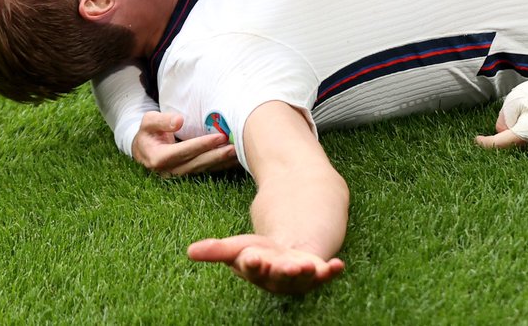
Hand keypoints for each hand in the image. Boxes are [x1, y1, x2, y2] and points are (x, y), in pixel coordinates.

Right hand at [131, 111, 237, 176]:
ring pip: (203, 169)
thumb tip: (179, 120)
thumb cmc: (148, 133)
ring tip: (239, 152)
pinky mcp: (187, 176)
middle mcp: (168, 171)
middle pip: (196, 163)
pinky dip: (220, 166)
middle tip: (235, 146)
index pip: (184, 151)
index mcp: (158, 158)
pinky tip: (234, 160)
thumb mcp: (148, 123)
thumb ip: (161, 121)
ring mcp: (178, 176)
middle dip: (217, 155)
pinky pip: (205, 171)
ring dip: (221, 162)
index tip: (219, 136)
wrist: (143, 150)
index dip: (202, 144)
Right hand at [187, 235, 344, 294]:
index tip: (251, 256)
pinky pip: (325, 274)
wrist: (289, 248)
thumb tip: (189, 252)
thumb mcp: (238, 247)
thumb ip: (216, 250)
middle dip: (281, 271)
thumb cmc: (260, 252)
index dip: (252, 263)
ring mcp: (299, 276)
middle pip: (277, 276)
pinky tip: (337, 266)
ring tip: (308, 266)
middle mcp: (277, 278)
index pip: (252, 267)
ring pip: (301, 278)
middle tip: (286, 265)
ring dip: (305, 274)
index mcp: (256, 270)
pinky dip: (331, 271)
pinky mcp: (318, 270)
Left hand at [475, 71, 527, 149]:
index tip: (477, 140)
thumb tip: (503, 131)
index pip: (500, 144)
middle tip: (510, 119)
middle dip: (509, 136)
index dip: (486, 143)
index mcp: (525, 135)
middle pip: (516, 146)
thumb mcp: (514, 101)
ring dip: (523, 135)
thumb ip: (504, 119)